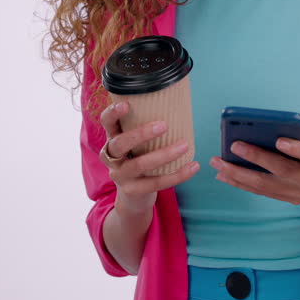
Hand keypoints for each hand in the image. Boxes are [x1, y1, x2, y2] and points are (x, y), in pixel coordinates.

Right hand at [98, 100, 198, 214]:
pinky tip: (193, 166)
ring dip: (164, 154)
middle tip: (164, 125)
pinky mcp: (133, 190)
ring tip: (185, 145)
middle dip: (141, 134)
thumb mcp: (136, 144)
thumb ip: (145, 126)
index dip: (113, 113)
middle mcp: (111, 157)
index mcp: (112, 139)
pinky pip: (156, 182)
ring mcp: (120, 175)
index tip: (127, 104)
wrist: (133, 196)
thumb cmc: (139, 159)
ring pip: (140, 164)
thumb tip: (177, 102)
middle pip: (120, 143)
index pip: (106, 122)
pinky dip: (177, 175)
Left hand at [209, 122, 299, 204]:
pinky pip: (265, 192)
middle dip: (255, 160)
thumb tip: (269, 125)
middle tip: (232, 147)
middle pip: (282, 171)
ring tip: (219, 165)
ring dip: (240, 176)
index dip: (295, 149)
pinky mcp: (293, 199)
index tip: (278, 140)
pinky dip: (244, 184)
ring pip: (268, 186)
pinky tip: (227, 175)